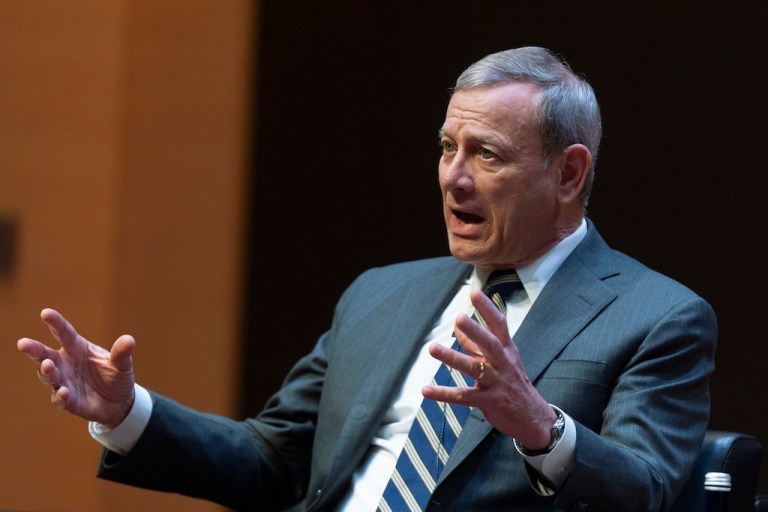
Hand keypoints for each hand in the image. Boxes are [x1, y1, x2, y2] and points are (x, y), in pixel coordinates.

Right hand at [17, 308, 135, 427]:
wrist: (120, 402)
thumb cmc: (116, 376)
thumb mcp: (122, 364)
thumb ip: (121, 353)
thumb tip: (128, 340)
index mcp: (78, 348)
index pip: (64, 333)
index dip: (55, 323)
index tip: (45, 313)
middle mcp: (66, 364)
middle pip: (45, 355)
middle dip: (34, 349)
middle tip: (23, 343)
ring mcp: (64, 382)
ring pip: (48, 376)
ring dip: (46, 371)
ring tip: (47, 365)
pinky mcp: (68, 401)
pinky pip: (60, 398)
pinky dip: (60, 395)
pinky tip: (64, 392)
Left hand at [422, 290, 555, 449]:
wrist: (533, 417)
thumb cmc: (513, 382)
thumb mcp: (501, 360)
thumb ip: (477, 344)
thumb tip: (458, 327)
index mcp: (507, 350)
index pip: (499, 325)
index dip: (487, 308)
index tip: (475, 293)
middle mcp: (503, 363)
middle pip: (490, 344)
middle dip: (476, 330)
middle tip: (460, 318)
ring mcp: (496, 383)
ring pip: (474, 368)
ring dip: (452, 358)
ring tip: (432, 348)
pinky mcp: (488, 401)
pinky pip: (463, 396)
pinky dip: (444, 394)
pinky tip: (425, 391)